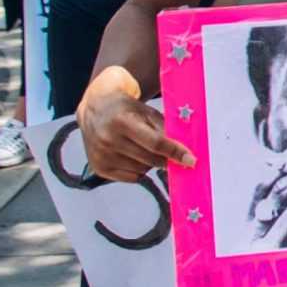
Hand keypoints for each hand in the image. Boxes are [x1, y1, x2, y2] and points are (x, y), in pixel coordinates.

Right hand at [78, 70, 193, 182]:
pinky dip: (139, 170)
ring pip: (142, 170)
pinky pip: (131, 178)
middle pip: (150, 159)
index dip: (175, 152)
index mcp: (122, 121)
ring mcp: (102, 156)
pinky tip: (133, 156)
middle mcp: (108, 140)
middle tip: (174, 156)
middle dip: (166, 159)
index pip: (155, 142)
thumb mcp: (146, 112)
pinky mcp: (99, 168)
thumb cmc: (126, 109)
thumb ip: (164, 129)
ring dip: (151, 164)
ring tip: (143, 148)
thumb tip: (184, 151)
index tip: (191, 161)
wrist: (95, 108)